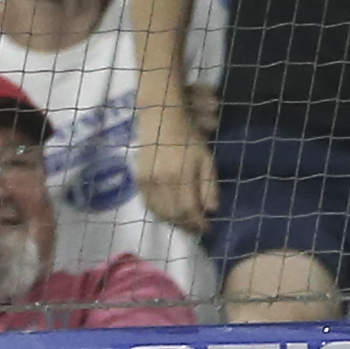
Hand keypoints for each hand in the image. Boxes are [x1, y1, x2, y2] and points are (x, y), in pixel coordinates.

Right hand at [138, 103, 217, 236]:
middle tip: (198, 228)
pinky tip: (170, 213)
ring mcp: (146, 181)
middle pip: (174, 215)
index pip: (189, 210)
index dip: (198, 224)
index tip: (208, 229)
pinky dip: (161, 213)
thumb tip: (211, 210)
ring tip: (186, 222)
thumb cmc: (188, 138)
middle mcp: (160, 181)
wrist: (161, 119)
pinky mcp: (138, 180)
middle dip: (187, 225)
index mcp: (179, 175)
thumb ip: (209, 186)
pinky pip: (149, 205)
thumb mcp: (206, 159)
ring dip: (174, 222)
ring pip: (160, 213)